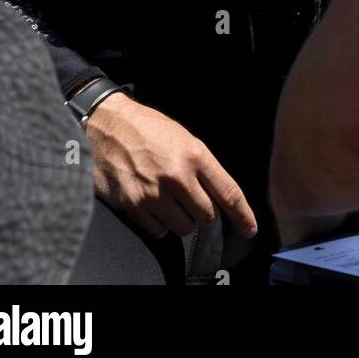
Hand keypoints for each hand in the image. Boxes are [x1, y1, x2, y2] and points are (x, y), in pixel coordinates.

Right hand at [83, 91, 257, 240]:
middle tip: (188, 196)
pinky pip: (159, 232)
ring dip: (181, 219)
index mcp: (195, 155)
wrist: (108, 126)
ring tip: (168, 197)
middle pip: (207, 216)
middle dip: (202, 211)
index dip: (243, 215)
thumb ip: (202, 167)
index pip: (228, 193)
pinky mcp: (134, 207)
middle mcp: (177, 177)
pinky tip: (152, 204)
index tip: (250, 230)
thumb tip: (219, 197)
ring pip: (184, 228)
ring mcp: (155, 194)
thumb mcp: (184, 138)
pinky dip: (159, 224)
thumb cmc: (148, 129)